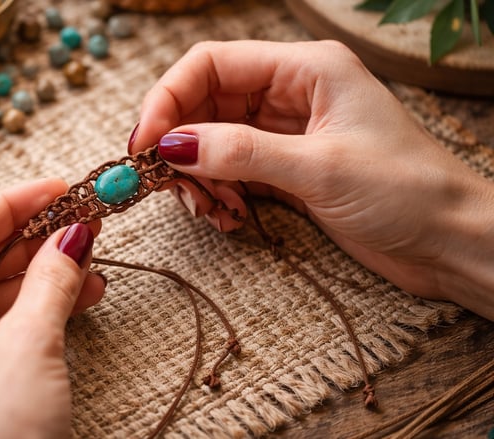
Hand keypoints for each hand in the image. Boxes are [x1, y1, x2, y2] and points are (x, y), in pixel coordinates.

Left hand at [0, 179, 103, 438]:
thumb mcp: (33, 342)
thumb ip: (54, 277)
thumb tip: (75, 232)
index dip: (16, 202)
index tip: (59, 187)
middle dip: (33, 240)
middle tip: (81, 222)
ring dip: (39, 277)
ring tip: (91, 265)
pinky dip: (30, 310)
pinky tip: (74, 300)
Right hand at [129, 40, 493, 317]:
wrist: (450, 240)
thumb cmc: (406, 191)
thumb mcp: (319, 168)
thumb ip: (240, 153)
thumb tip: (170, 146)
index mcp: (305, 68)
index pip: (212, 64)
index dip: (168, 99)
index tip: (143, 145)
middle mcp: (290, 92)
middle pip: (205, 104)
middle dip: (180, 146)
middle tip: (171, 188)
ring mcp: (286, 131)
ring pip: (212, 140)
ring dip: (198, 176)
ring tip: (211, 210)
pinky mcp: (286, 168)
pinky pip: (230, 170)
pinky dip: (217, 193)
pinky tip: (229, 217)